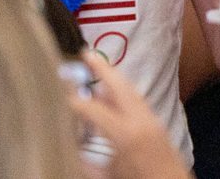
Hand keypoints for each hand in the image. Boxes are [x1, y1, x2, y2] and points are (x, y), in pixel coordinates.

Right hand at [70, 53, 191, 178]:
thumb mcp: (105, 176)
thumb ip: (85, 162)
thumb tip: (69, 148)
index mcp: (125, 134)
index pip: (94, 110)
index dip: (75, 101)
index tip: (60, 93)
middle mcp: (142, 121)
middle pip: (120, 87)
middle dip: (103, 69)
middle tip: (87, 53)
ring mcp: (154, 121)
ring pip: (132, 92)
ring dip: (113, 79)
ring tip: (97, 68)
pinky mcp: (159, 126)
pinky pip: (138, 102)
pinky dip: (123, 94)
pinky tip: (111, 96)